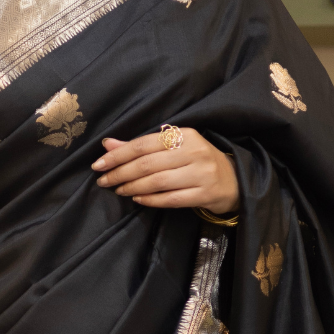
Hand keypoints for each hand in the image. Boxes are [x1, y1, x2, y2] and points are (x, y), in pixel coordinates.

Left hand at [93, 126, 238, 216]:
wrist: (235, 180)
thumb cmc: (198, 162)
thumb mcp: (174, 148)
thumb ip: (141, 146)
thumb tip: (107, 145)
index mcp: (185, 134)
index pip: (144, 144)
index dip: (119, 154)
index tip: (98, 164)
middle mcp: (194, 151)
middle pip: (148, 163)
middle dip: (121, 173)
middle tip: (103, 181)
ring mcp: (201, 173)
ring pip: (158, 181)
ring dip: (133, 187)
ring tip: (118, 190)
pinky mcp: (205, 194)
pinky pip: (171, 198)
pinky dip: (151, 200)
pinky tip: (137, 199)